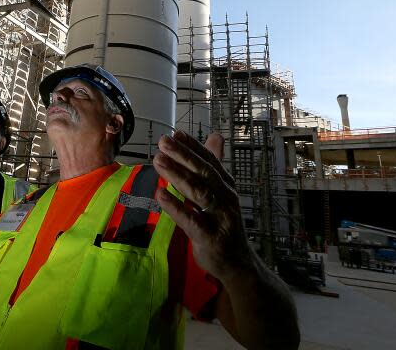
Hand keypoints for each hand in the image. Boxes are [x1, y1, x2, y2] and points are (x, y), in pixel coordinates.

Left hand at [153, 130, 253, 279]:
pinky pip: (191, 220)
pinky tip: (160, 196)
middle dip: (183, 155)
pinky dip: (175, 207)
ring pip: (199, 192)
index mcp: (225, 186)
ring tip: (158, 161)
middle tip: (163, 142)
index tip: (176, 133)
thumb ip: (213, 165)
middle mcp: (226, 198)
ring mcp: (220, 217)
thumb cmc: (223, 223)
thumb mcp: (220, 192)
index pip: (209, 161)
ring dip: (177, 175)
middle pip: (204, 173)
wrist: (237, 261)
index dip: (193, 146)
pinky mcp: (210, 237)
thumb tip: (215, 136)